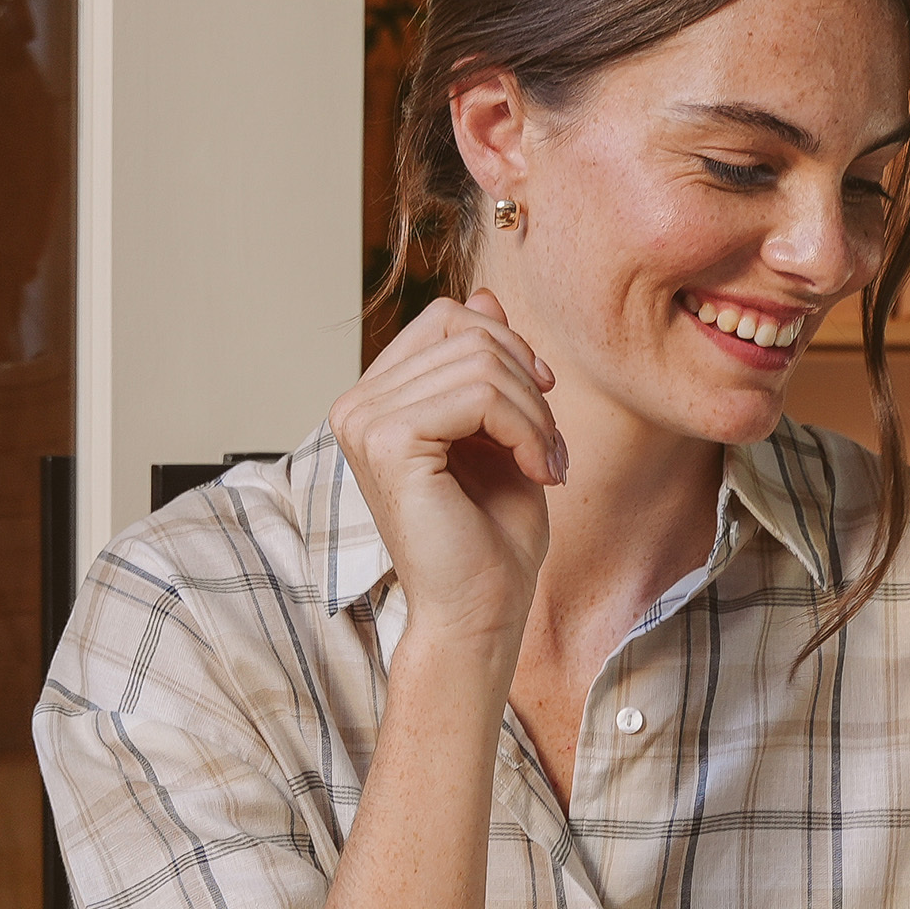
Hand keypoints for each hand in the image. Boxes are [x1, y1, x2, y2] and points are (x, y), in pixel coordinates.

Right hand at [329, 291, 564, 659]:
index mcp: (376, 400)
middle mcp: (357, 405)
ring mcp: (365, 421)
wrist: (480, 614)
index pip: (447, 319)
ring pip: (482, 362)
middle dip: (530, 385)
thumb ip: (485, 366)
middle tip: (552, 446)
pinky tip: (538, 471)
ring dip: (536, 415)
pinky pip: (479, 394)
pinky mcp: (388, 442)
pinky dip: (527, 430)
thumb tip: (483, 294)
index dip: (508, 347)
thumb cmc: (490, 538)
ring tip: (546, 465)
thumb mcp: (499, 432)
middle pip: (468, 332)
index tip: (542, 405)